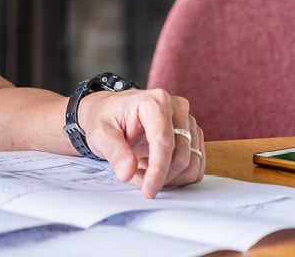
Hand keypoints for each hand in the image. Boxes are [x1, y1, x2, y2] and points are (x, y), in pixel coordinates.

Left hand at [80, 88, 204, 197]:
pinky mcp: (192, 136)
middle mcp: (177, 109)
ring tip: (141, 170)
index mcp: (154, 103)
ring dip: (168, 178)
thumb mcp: (100, 134)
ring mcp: (188, 123)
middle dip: (159, 176)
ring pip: (191, 164)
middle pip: (181, 156)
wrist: (109, 112)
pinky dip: (176, 176)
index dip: (158, 170)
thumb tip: (127, 173)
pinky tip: (154, 169)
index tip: (148, 190)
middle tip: (134, 177)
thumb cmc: (105, 118)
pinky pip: (195, 166)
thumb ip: (115, 152)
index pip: (164, 142)